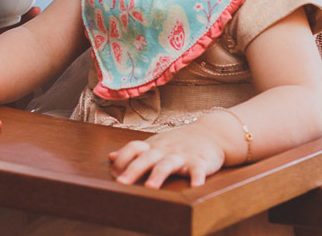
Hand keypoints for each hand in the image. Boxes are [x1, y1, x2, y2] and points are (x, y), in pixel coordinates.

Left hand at [108, 123, 225, 187]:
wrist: (211, 133)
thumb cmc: (178, 142)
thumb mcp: (154, 144)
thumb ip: (134, 151)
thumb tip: (110, 156)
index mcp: (153, 146)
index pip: (133, 148)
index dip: (122, 158)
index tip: (113, 172)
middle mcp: (165, 149)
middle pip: (147, 157)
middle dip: (134, 169)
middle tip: (122, 183)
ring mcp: (182, 155)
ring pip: (168, 164)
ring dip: (158, 175)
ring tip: (150, 187)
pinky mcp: (200, 162)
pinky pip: (198, 170)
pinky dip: (197, 178)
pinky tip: (195, 187)